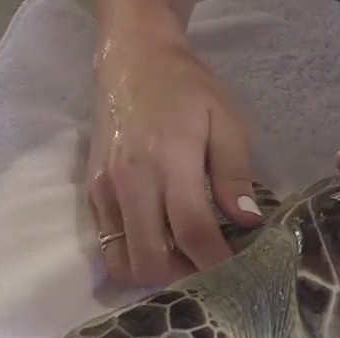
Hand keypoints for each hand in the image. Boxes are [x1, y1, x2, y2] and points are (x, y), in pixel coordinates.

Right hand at [87, 33, 261, 285]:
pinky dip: (134, 259)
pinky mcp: (91, 194)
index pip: (192, 231)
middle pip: (151, 260)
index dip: (216, 262)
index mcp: (169, 160)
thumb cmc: (186, 87)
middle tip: (209, 270)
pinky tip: (161, 248)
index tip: (238, 273)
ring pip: (123, 263)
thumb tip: (248, 221)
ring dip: (156, 275)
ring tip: (184, 262)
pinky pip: (107, 247)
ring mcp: (105, 190)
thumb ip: (235, 173)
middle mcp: (130, 181)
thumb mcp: (225, 120)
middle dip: (185, 278)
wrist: (132, 58)